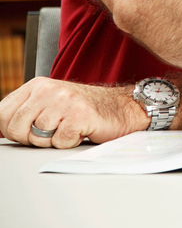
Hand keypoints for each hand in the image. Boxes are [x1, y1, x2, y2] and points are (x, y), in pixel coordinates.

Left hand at [0, 77, 148, 148]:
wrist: (123, 107)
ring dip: (52, 141)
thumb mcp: (51, 102)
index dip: (11, 129)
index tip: (27, 131)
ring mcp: (64, 102)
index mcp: (38, 85)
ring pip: (36, 137)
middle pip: (16, 128)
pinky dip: (69, 142)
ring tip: (67, 129)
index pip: (2, 113)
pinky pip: (59, 142)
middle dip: (31, 138)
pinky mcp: (79, 116)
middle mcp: (49, 90)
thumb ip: (26, 110)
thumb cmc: (86, 108)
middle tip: (51, 132)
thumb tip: (1, 128)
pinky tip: (80, 131)